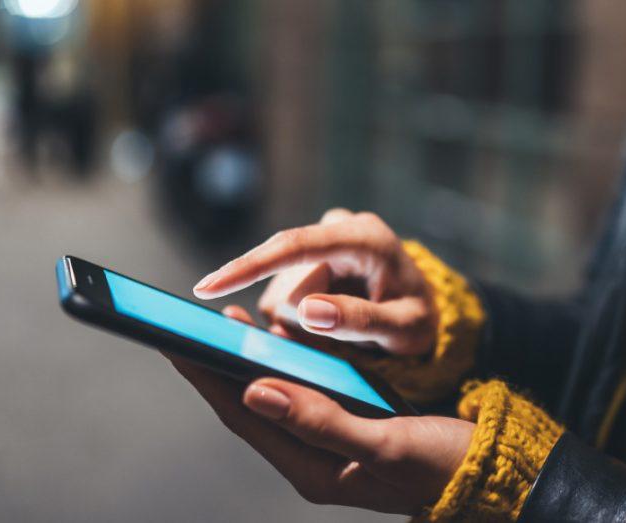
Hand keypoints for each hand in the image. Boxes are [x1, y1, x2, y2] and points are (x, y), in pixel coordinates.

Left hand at [165, 306, 472, 515]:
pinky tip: (281, 342)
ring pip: (274, 396)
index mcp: (312, 469)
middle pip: (251, 406)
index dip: (208, 378)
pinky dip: (285, 364)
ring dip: (250, 362)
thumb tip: (257, 392)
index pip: (244, 416)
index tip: (178, 342)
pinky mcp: (344, 425)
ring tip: (230, 327)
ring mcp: (326, 442)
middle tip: (197, 326)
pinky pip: (301, 391)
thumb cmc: (442, 464)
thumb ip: (320, 422)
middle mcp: (311, 457)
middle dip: (220, 366)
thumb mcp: (384, 445)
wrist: (487, 472)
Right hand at [193, 209, 435, 355]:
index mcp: (363, 236)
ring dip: (299, 324)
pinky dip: (297, 319)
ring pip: (279, 294)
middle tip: (337, 347)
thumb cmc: (416, 317)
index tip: (206, 288)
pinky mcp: (310, 253)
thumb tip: (307, 311)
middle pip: (284, 283)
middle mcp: (337, 227)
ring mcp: (322, 238)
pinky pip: (283, 295)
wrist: (419, 303)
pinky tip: (328, 319)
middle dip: (299, 323)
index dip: (247, 267)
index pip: (293, 246)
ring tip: (342, 331)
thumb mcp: (404, 328)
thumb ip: (360, 320)